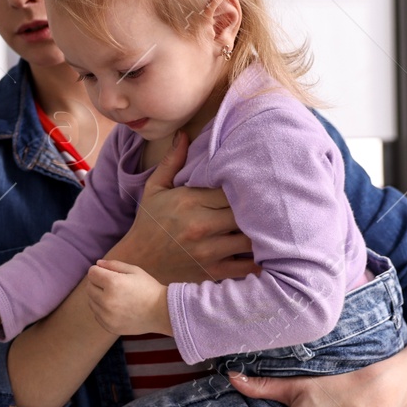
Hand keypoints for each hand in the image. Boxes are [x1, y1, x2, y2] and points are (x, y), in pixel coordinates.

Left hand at [84, 260, 169, 335]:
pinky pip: (97, 315)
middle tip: (111, 285)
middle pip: (89, 288)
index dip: (98, 271)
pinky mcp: (109, 326)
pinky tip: (116, 308)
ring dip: (98, 297)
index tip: (107, 273)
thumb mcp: (134, 270)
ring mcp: (107, 316)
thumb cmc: (149, 288)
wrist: (162, 312)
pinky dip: (102, 310)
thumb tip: (97, 264)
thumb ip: (113, 265)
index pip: (92, 273)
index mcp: (113, 283)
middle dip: (97, 283)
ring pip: (91, 302)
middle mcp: (106, 300)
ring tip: (115, 296)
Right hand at [117, 132, 260, 284]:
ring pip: (251, 238)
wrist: (137, 264)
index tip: (254, 181)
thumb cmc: (148, 225)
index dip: (246, 183)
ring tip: (269, 225)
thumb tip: (184, 135)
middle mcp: (201, 225)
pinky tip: (267, 251)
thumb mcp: (154, 190)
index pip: (232, 187)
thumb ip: (172, 162)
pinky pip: (246, 266)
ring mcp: (208, 251)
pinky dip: (260, 260)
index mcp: (190, 201)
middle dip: (258, 207)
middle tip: (269, 202)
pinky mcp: (212, 272)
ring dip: (262, 232)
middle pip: (247, 211)